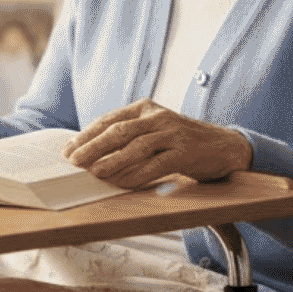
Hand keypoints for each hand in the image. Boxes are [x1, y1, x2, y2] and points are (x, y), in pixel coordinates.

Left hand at [65, 99, 252, 186]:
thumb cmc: (181, 141)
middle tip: (74, 161)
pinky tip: (122, 183)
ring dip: (112, 161)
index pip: (109, 119)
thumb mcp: (153, 129)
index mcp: (145, 108)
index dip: (86, 135)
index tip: (68, 149)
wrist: (225, 146)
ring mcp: (173, 134)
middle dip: (93, 147)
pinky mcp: (186, 152)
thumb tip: (90, 151)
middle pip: (119, 131)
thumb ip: (128, 135)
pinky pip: (156, 165)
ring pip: (136, 147)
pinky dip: (137, 175)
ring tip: (94, 172)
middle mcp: (158, 117)